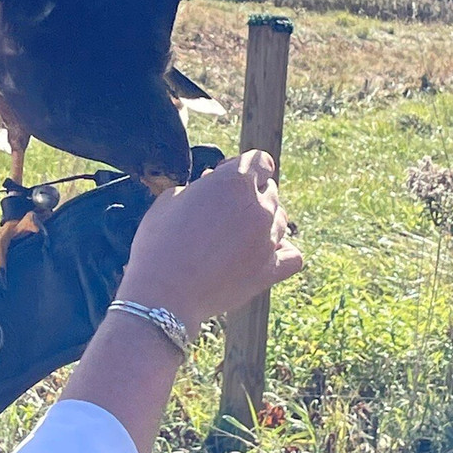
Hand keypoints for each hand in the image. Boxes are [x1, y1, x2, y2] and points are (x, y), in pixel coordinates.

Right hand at [116, 150, 302, 332]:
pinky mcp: (270, 270)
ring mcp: (268, 239)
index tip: (224, 177)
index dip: (242, 166)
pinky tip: (265, 252)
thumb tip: (209, 186)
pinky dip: (283, 250)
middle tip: (222, 209)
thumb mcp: (170, 199)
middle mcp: (258, 206)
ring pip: (281, 219)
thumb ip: (199, 186)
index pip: (260, 160)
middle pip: (269, 190)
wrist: (164, 292)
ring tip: (237, 233)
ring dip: (263, 220)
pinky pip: (293, 255)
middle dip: (249, 194)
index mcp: (234, 181)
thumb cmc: (159, 242)